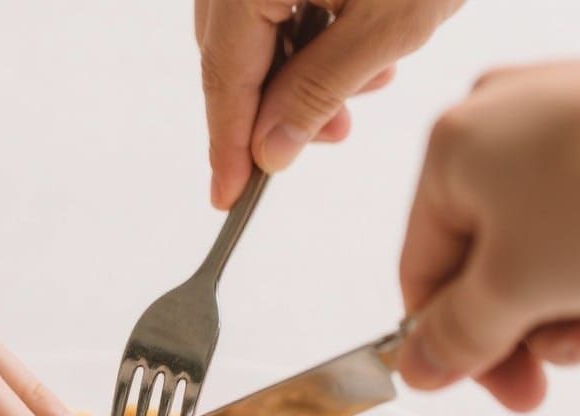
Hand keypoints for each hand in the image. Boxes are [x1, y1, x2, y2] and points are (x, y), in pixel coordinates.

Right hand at [195, 0, 460, 207]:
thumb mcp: (388, 21)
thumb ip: (318, 92)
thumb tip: (270, 151)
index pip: (224, 75)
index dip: (226, 144)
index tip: (228, 196)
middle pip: (231, 51)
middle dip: (274, 105)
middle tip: (322, 138)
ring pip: (254, 25)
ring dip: (298, 70)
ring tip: (363, 85)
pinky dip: (310, 30)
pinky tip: (359, 43)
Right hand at [398, 61, 579, 410]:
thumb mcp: (513, 289)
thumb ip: (456, 337)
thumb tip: (417, 366)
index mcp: (455, 150)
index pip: (424, 274)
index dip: (454, 344)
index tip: (496, 388)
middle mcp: (507, 125)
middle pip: (489, 266)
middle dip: (526, 328)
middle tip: (550, 376)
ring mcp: (572, 125)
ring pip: (545, 252)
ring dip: (569, 309)